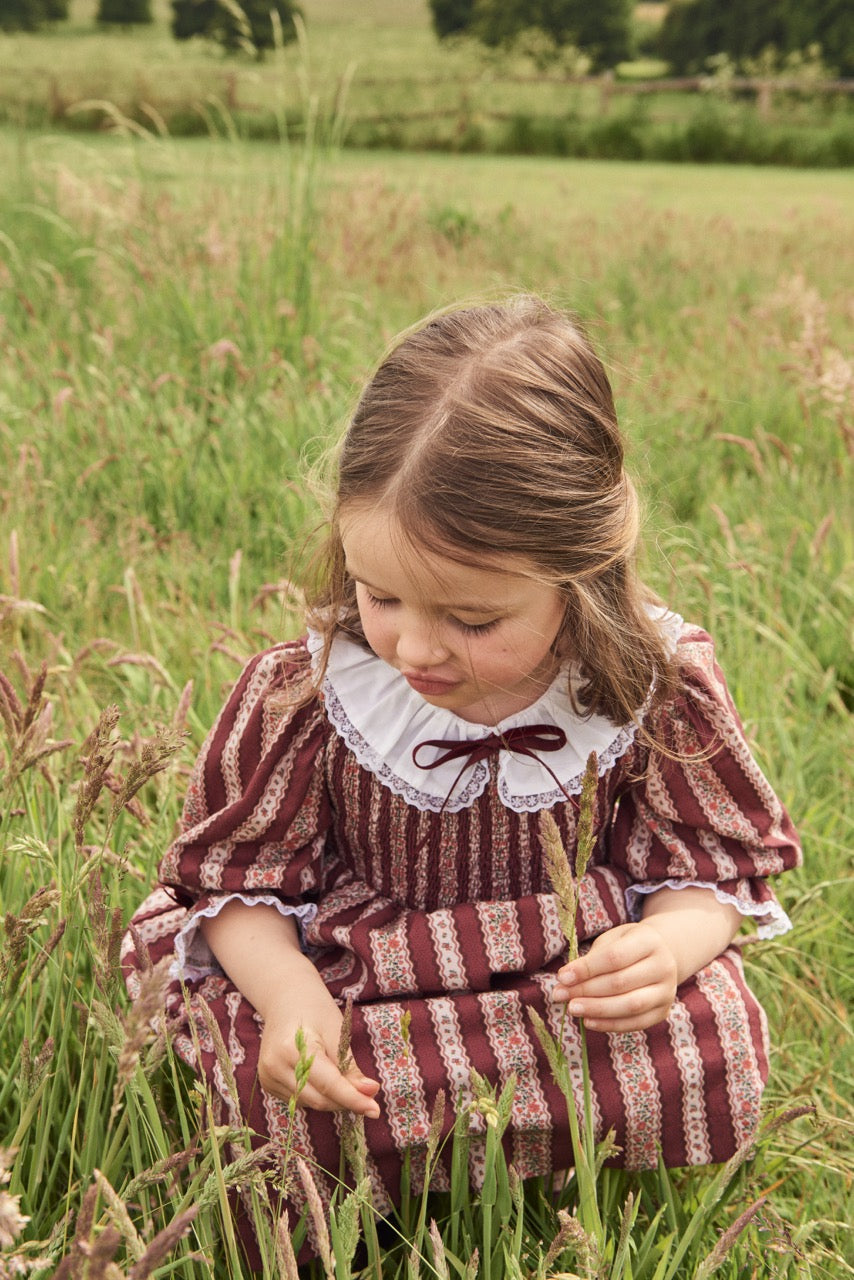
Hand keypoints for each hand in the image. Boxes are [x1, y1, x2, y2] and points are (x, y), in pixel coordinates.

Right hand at [258, 995, 380, 1117]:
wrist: (285, 1000)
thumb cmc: (315, 1010)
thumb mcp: (337, 1031)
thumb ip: (350, 1067)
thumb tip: (370, 1094)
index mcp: (292, 1048)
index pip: (328, 1085)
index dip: (353, 1099)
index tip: (375, 1110)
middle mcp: (274, 1067)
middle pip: (318, 1099)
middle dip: (346, 1101)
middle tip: (368, 1095)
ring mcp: (267, 1077)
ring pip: (310, 1103)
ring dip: (332, 1100)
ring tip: (344, 1080)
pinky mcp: (268, 1084)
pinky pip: (300, 1100)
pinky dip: (317, 1095)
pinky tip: (322, 1079)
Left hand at [551, 921, 678, 1032]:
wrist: (661, 956)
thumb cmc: (627, 946)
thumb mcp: (612, 940)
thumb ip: (592, 959)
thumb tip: (565, 981)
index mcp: (650, 941)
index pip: (614, 957)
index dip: (587, 968)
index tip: (562, 976)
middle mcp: (663, 966)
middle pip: (621, 983)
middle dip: (586, 990)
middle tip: (560, 994)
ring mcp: (666, 992)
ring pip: (630, 1006)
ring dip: (597, 1010)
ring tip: (572, 1008)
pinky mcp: (662, 1012)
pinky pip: (635, 1023)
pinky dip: (610, 1025)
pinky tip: (588, 1021)